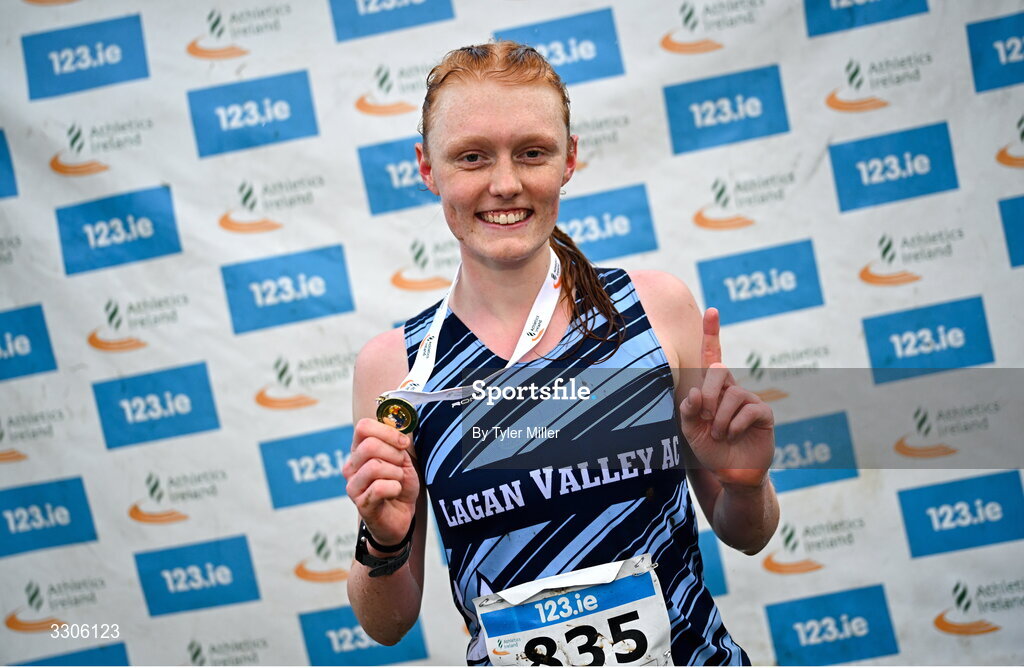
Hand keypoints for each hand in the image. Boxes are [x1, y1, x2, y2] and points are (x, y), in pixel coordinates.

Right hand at [342, 418, 418, 545]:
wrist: (400, 517)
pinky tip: (395, 493)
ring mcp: (353, 485)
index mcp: (360, 450)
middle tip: (401, 466)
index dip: (387, 431)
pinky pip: (380, 487)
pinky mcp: (360, 503)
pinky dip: (395, 488)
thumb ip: (397, 443)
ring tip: (398, 481)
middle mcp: (351, 466)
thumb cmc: (399, 485)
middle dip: (394, 454)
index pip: (363, 427)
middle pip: (369, 445)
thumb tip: (398, 423)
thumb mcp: (402, 460)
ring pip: (375, 466)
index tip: (403, 443)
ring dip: (396, 473)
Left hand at [679, 308, 774, 487]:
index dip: (711, 333)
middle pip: (718, 370)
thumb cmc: (710, 449)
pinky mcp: (764, 414)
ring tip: (720, 435)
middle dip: (707, 393)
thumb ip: (688, 412)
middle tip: (704, 417)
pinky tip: (732, 436)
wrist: (731, 473)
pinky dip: (734, 425)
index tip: (712, 311)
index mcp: (712, 388)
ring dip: (719, 419)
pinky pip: (748, 409)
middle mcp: (731, 388)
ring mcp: (749, 400)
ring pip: (732, 394)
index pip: (711, 356)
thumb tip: (696, 393)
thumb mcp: (690, 431)